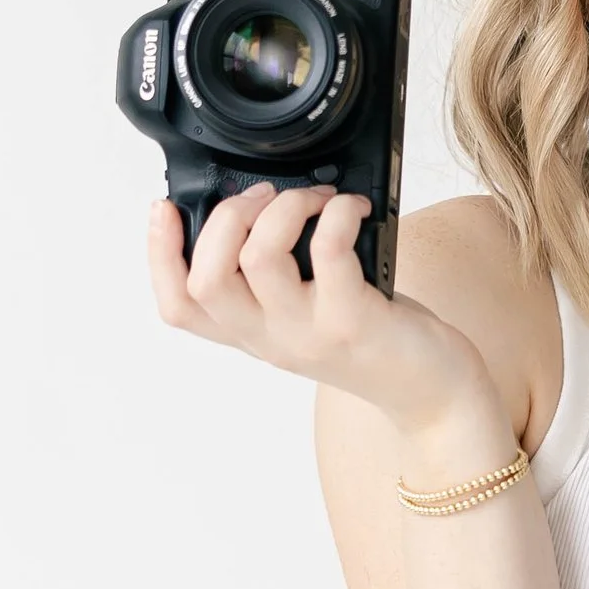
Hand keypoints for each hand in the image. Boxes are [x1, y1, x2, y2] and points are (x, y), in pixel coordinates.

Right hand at [148, 185, 504, 441]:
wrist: (430, 392)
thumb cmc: (372, 339)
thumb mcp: (305, 314)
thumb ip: (274, 280)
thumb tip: (257, 209)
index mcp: (251, 333)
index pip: (178, 305)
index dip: (157, 255)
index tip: (163, 209)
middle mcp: (270, 338)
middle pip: (206, 278)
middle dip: (227, 216)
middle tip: (265, 196)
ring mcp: (309, 332)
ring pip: (258, 257)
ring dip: (284, 207)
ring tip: (314, 198)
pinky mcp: (353, 321)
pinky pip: (328, 250)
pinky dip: (336, 213)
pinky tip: (351, 209)